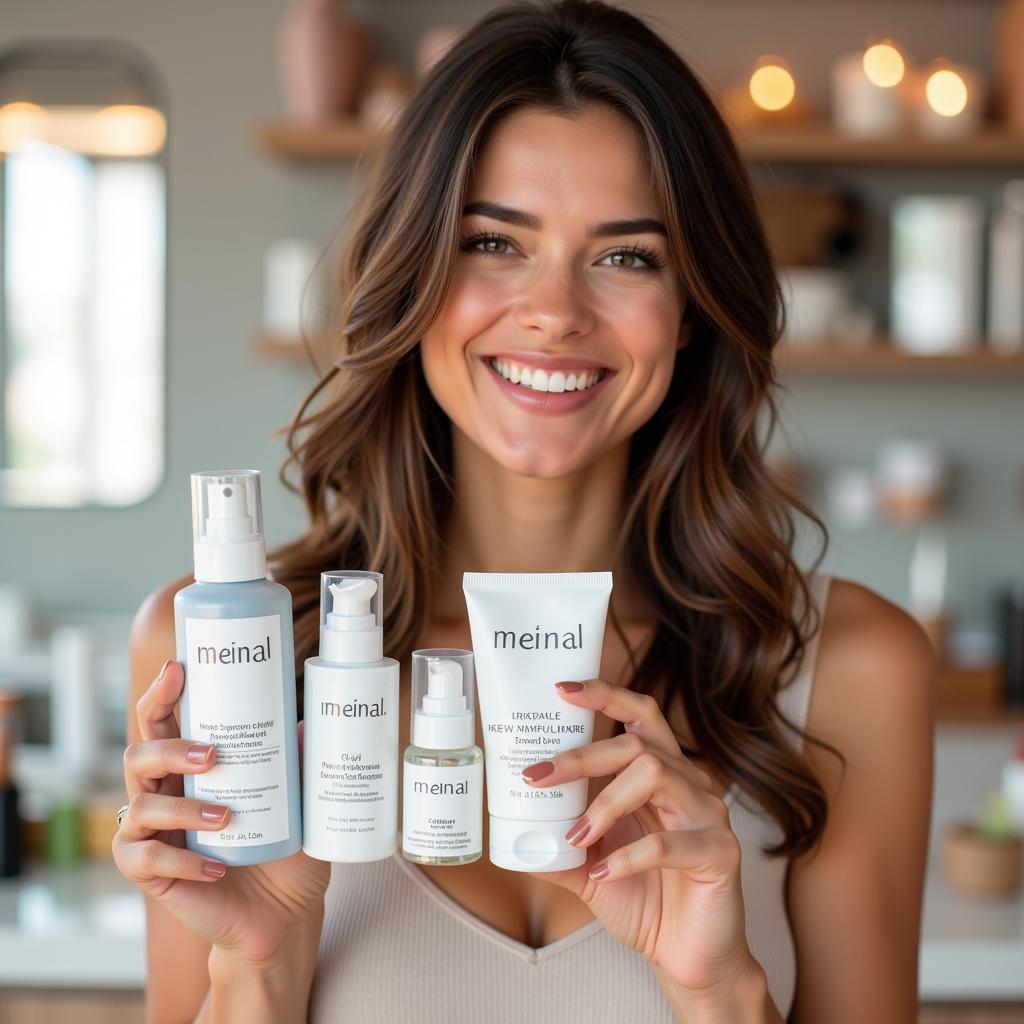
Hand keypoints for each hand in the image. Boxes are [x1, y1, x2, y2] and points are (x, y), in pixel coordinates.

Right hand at [112, 660, 329, 966]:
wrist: (282, 912)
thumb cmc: (284, 847)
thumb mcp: (300, 799)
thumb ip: (299, 761)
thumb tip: (304, 718)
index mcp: (189, 765)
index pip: (162, 721)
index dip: (162, 693)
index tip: (178, 668)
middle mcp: (162, 792)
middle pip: (138, 755)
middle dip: (169, 747)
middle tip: (212, 754)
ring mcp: (150, 833)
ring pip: (141, 805)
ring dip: (184, 808)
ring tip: (226, 818)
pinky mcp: (149, 874)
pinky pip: (148, 859)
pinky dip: (184, 860)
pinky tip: (217, 866)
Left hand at [521, 677, 761, 1001]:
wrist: (686, 957)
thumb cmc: (645, 902)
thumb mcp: (590, 867)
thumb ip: (556, 846)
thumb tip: (510, 831)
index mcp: (661, 775)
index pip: (639, 716)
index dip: (605, 696)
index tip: (562, 690)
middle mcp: (688, 784)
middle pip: (637, 743)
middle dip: (581, 757)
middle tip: (536, 776)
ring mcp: (708, 815)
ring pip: (654, 775)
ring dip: (604, 803)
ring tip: (576, 836)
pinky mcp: (720, 853)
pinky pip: (669, 842)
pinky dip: (628, 856)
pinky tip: (604, 871)